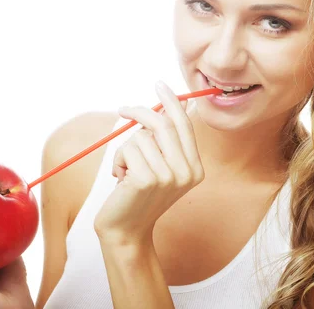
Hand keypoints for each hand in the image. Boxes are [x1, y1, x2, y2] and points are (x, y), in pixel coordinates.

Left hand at [94, 81, 204, 245]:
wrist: (126, 230)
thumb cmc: (138, 195)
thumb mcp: (160, 167)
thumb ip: (166, 140)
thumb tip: (170, 105)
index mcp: (195, 168)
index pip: (184, 125)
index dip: (172, 102)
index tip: (159, 84)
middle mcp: (187, 172)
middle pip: (163, 124)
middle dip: (140, 112)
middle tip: (123, 108)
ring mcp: (169, 176)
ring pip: (140, 136)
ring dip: (126, 150)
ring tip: (126, 171)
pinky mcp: (146, 179)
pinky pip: (128, 148)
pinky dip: (118, 160)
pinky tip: (120, 179)